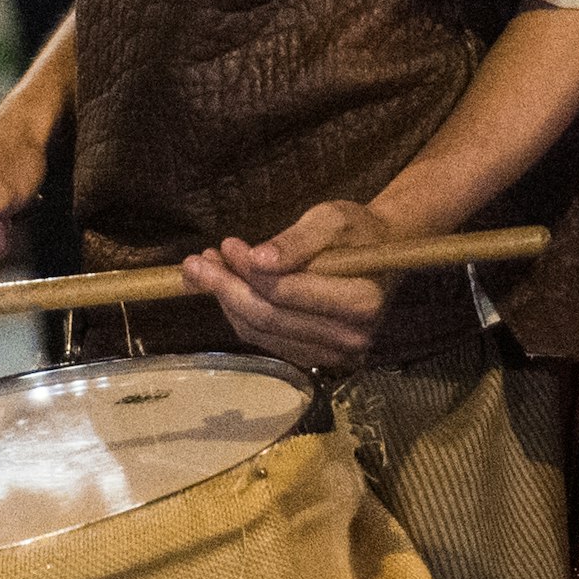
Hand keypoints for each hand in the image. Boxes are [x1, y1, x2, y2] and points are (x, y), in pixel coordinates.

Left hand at [185, 199, 398, 369]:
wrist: (381, 255)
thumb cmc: (358, 231)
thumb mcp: (331, 219)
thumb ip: (297, 240)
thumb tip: (258, 258)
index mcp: (361, 302)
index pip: (288, 293)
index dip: (249, 271)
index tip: (226, 244)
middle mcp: (350, 338)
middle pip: (270, 317)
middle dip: (227, 288)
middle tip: (196, 262)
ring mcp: (333, 355)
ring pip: (262, 333)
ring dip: (227, 301)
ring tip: (205, 269)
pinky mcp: (315, 358)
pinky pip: (266, 340)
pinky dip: (240, 314)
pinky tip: (226, 288)